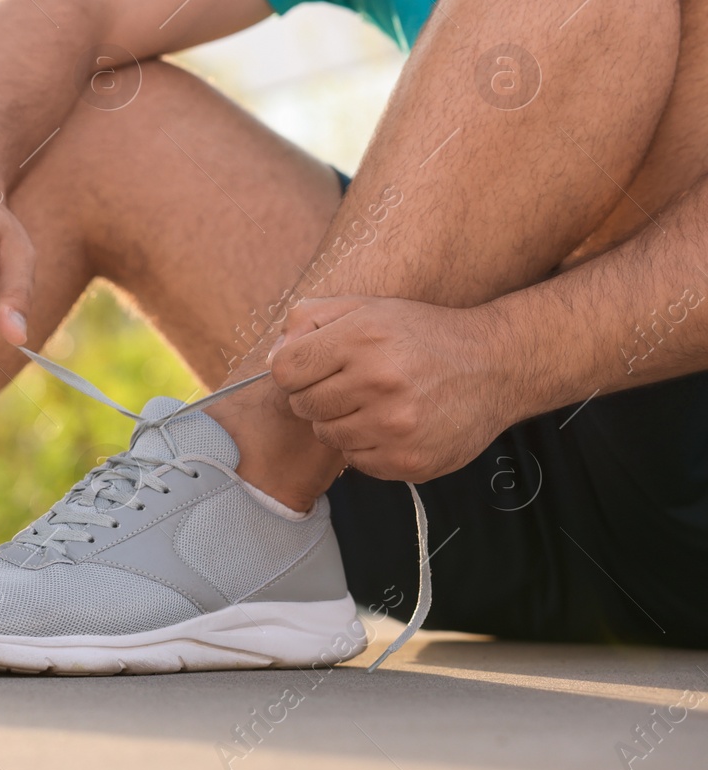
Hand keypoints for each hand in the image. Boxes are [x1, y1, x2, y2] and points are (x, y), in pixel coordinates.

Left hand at [267, 296, 515, 481]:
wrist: (494, 366)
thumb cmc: (422, 335)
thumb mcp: (367, 308)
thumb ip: (311, 320)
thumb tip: (274, 357)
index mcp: (362, 338)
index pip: (285, 370)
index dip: (294, 369)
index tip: (314, 367)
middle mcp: (378, 382)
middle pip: (303, 405)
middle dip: (317, 394)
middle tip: (349, 384)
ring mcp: (395, 426)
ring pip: (326, 435)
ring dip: (341, 421)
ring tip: (374, 403)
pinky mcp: (408, 461)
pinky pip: (356, 460)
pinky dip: (365, 446)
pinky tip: (391, 425)